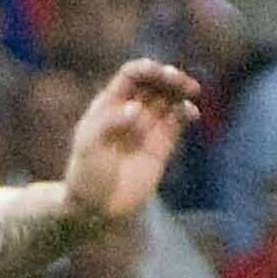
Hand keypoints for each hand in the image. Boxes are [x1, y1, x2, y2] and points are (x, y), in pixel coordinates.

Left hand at [59, 60, 200, 224]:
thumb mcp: (88, 146)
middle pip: (154, 83)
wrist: (97, 208)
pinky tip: (191, 112)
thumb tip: (136, 108)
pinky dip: (186, 112)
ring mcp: (147, 127)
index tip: (158, 72)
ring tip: (191, 91)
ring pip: (169, 99)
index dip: (146, 69)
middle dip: (168, 77)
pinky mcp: (162, 145)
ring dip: (180, 90)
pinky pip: (177, 121)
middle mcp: (131, 111)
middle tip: (179, 80)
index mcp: (109, 104)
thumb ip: (110, 123)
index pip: (132, 75)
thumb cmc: (86, 175)